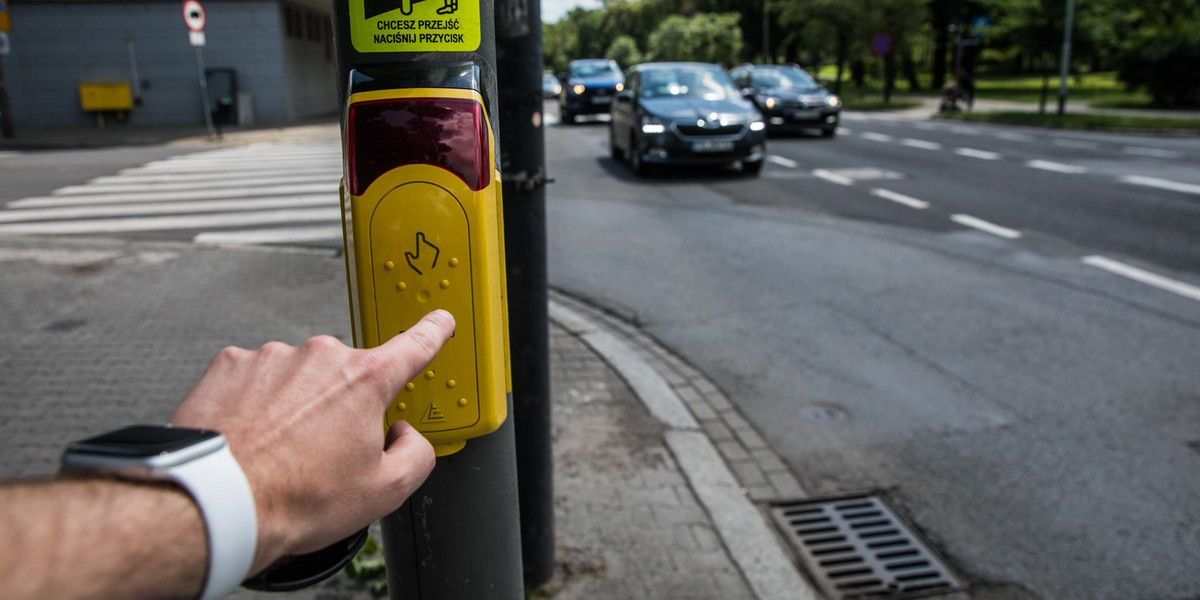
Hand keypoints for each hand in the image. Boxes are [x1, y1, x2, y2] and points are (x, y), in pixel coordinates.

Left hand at [170, 310, 452, 573]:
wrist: (217, 503)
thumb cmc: (293, 499)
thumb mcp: (384, 491)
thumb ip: (416, 454)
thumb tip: (406, 437)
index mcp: (365, 381)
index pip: (414, 346)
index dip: (432, 333)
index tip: (438, 322)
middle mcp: (320, 358)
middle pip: (346, 378)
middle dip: (341, 410)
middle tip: (323, 456)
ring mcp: (272, 357)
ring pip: (298, 381)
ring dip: (295, 410)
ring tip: (278, 455)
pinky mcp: (229, 366)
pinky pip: (256, 381)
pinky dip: (256, 407)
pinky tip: (252, 441)